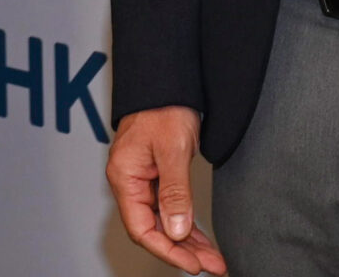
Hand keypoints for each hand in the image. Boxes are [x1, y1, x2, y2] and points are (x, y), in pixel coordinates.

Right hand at [107, 106, 224, 272]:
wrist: (168, 80)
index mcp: (124, 176)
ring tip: (214, 259)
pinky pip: (170, 208)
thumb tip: (176, 230)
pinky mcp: (158, 176)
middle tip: (213, 265)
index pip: (141, 228)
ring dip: (188, 241)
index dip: (166, 250)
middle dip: (183, 250)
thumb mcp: (172, 149)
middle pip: (154, 229)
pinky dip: (186, 224)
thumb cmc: (163, 106)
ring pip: (164, 221)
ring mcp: (144, 180)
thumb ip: (174, 191)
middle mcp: (131, 182)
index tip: (192, 264)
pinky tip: (201, 238)